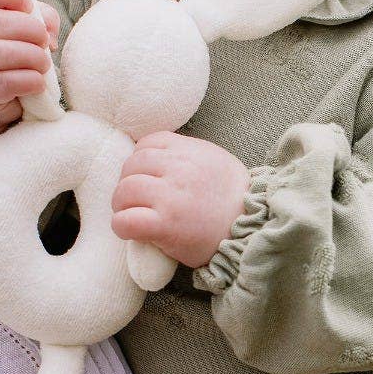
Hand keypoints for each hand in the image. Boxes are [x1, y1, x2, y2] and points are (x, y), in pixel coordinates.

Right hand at [0, 0, 60, 141]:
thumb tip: (48, 31)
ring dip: (32, 56)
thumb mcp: (20, 30)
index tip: (28, 6)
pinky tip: (37, 83)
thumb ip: (39, 17)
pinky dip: (29, 80)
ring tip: (43, 63)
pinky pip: (4, 82)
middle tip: (44, 40)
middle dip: (29, 29)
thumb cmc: (6, 56)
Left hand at [110, 131, 249, 267]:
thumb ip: (188, 154)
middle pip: (131, 165)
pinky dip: (121, 226)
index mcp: (190, 150)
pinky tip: (130, 231)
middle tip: (134, 199)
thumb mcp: (215, 161)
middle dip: (128, 182)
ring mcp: (170, 197)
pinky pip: (126, 220)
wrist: (251, 230)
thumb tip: (158, 156)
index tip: (145, 176)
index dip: (140, 160)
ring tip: (131, 214)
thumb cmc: (234, 199)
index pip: (147, 143)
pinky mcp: (165, 225)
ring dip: (121, 204)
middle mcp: (179, 169)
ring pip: (124, 191)